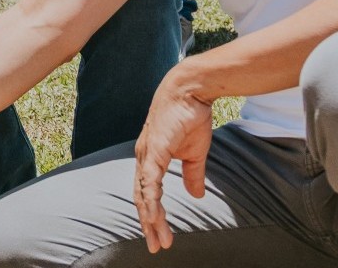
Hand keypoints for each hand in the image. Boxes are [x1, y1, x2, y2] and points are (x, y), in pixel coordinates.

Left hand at [133, 78, 214, 253]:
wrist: (191, 91)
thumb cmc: (190, 117)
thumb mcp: (194, 153)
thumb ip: (192, 175)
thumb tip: (196, 196)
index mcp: (151, 159)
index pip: (147, 193)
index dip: (152, 214)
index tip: (160, 235)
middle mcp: (143, 158)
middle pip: (142, 197)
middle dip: (148, 224)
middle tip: (156, 246)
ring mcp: (146, 154)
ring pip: (144, 194)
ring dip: (151, 218)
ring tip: (158, 239)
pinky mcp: (153, 149)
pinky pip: (150, 180)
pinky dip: (150, 199)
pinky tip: (153, 216)